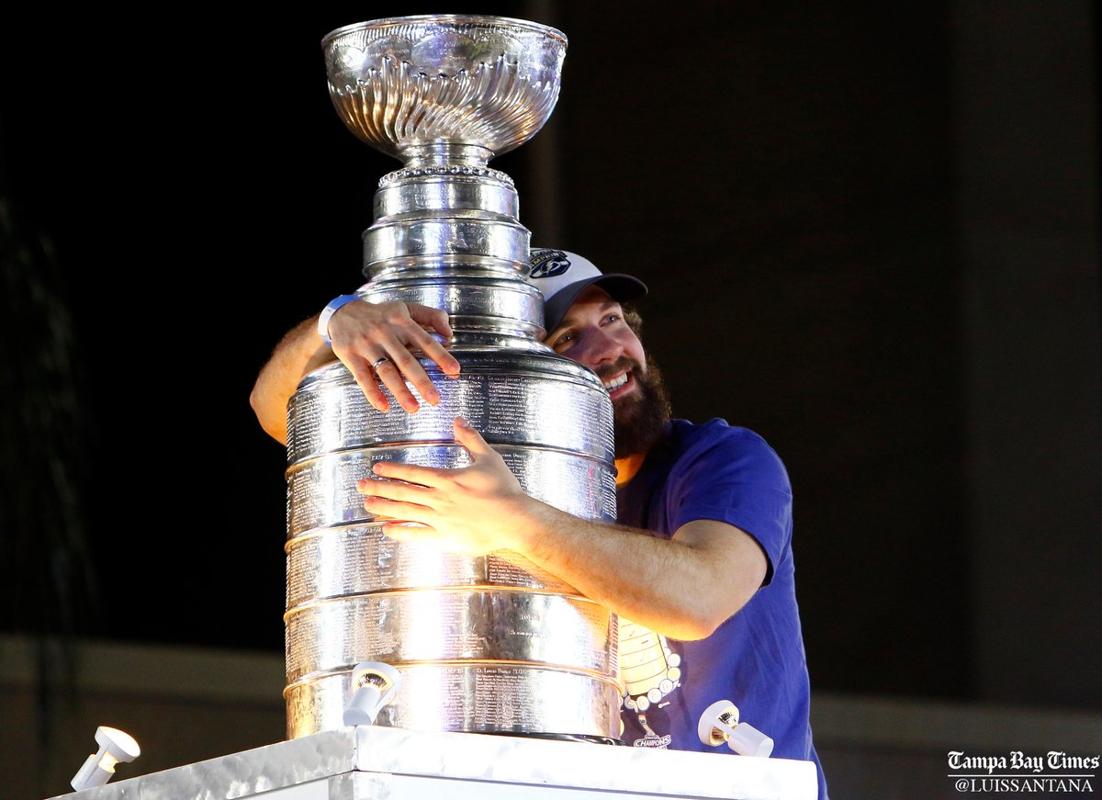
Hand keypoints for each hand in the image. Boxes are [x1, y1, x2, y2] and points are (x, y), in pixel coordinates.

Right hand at [328, 299, 460, 412]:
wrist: (343, 312)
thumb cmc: (382, 315)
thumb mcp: (406, 308)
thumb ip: (431, 316)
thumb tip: (449, 333)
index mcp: (401, 322)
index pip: (424, 341)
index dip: (440, 356)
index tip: (454, 371)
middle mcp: (385, 333)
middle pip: (406, 360)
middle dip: (421, 381)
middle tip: (435, 399)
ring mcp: (367, 345)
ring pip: (386, 371)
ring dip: (400, 391)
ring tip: (414, 408)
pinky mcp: (350, 356)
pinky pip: (362, 377)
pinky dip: (373, 393)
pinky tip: (383, 407)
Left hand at [356, 418, 531, 553]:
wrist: (516, 520)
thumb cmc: (505, 489)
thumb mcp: (489, 458)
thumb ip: (470, 438)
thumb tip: (457, 419)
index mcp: (447, 478)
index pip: (413, 472)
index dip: (393, 469)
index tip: (377, 467)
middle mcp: (439, 498)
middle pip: (402, 491)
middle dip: (379, 487)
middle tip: (361, 485)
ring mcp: (440, 519)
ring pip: (405, 511)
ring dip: (384, 507)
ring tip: (368, 504)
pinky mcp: (445, 538)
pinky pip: (417, 535)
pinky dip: (400, 531)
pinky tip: (387, 529)